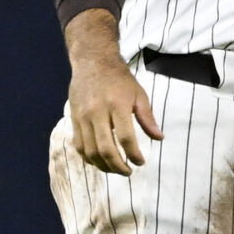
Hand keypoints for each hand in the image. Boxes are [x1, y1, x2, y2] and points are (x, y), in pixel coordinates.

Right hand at [64, 10, 163, 171]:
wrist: (92, 61)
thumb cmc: (119, 78)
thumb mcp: (139, 94)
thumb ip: (147, 118)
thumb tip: (159, 138)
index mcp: (117, 105)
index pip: (125, 137)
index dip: (134, 154)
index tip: (141, 162)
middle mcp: (97, 112)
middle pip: (105, 148)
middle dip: (118, 166)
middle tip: (128, 172)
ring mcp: (82, 117)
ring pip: (90, 151)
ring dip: (103, 166)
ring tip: (116, 169)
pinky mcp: (73, 120)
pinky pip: (79, 145)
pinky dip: (89, 158)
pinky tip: (100, 162)